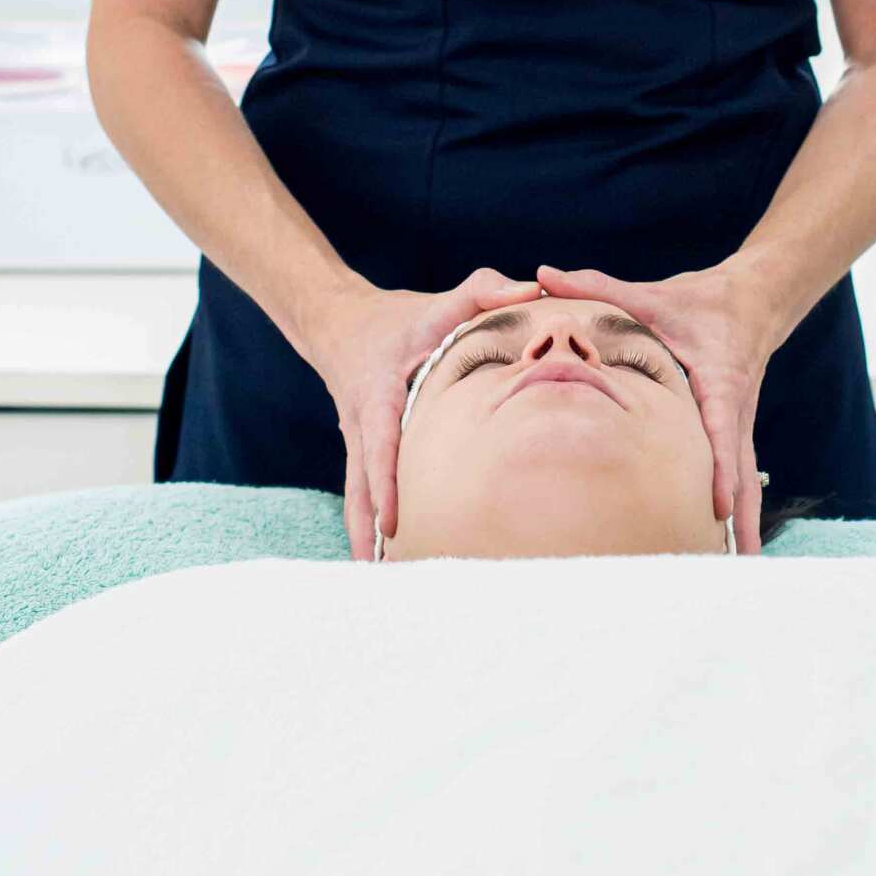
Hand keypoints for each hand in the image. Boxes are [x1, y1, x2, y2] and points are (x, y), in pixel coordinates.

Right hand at [305, 267, 546, 561]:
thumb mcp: (443, 299)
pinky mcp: (362, 455)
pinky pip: (362, 497)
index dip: (386, 482)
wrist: (344, 324)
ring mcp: (359, 443)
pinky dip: (367, 530)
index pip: (381, 441)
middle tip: (384, 574)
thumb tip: (531, 291)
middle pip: (362, 485)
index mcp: (381, 392)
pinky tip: (379, 566)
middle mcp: (363, 424)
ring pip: (357, 499)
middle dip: (371, 529)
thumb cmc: (405, 317)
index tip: (394, 522)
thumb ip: (484, 290)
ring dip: (365, 540)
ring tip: (377, 585)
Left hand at [532, 257, 779, 552]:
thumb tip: (546, 273)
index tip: (718, 506)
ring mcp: (737, 425)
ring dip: (743, 525)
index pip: (720, 429)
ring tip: (739, 570)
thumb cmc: (696, 303)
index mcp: (718, 381)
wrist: (750, 300)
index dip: (720, 469)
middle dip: (739, 518)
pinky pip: (735, 477)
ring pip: (744, 482)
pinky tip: (727, 546)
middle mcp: (733, 410)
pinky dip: (734, 511)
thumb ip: (597, 288)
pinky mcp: (733, 432)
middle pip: (740, 471)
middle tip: (736, 563)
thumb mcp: (649, 296)